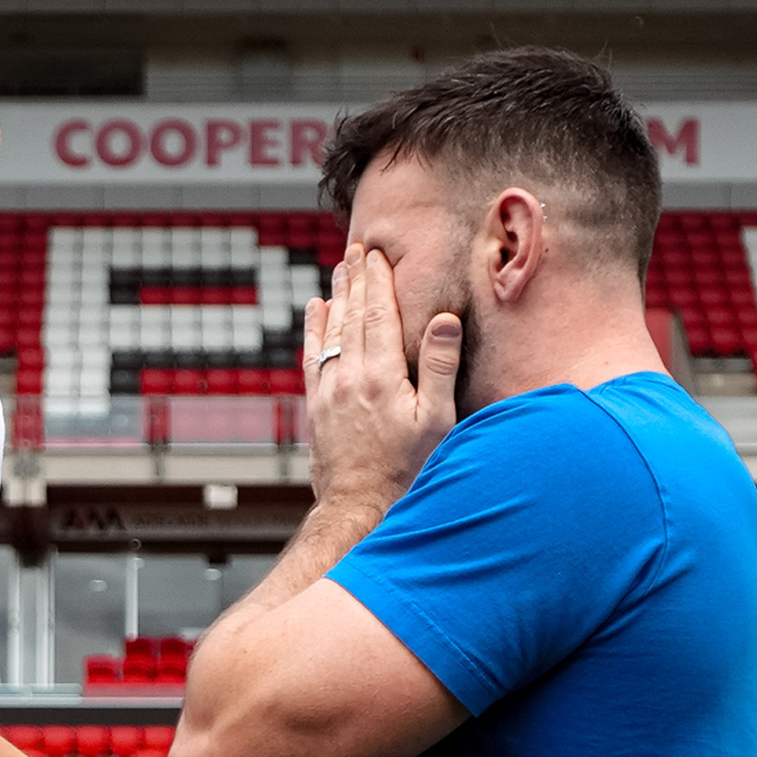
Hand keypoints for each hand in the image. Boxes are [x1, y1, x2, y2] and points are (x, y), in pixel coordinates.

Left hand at [303, 242, 462, 511]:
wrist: (360, 508)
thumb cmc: (409, 469)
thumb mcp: (437, 421)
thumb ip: (441, 368)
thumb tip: (444, 319)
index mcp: (383, 376)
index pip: (379, 315)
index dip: (378, 282)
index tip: (377, 254)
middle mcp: (350, 377)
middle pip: (352, 315)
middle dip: (356, 279)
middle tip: (356, 249)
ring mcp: (329, 391)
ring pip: (330, 331)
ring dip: (335, 297)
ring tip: (339, 269)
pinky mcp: (316, 407)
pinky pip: (311, 356)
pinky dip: (313, 329)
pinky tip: (314, 310)